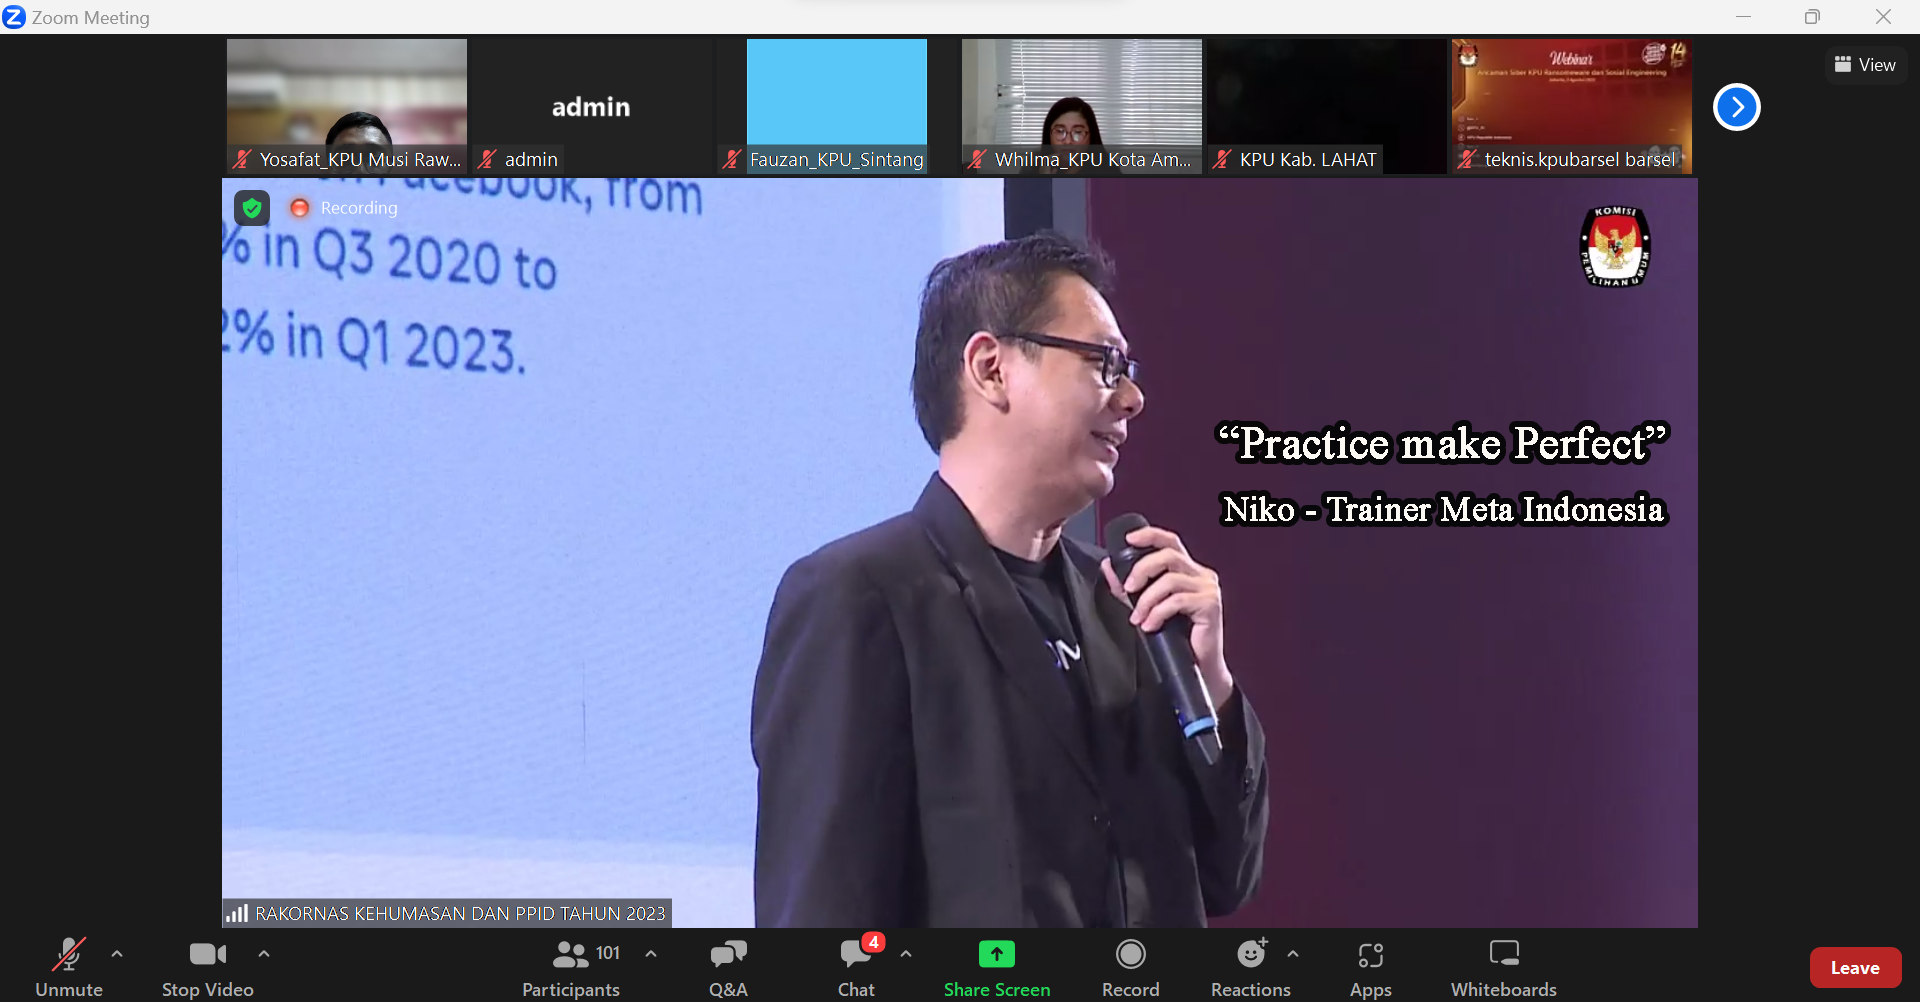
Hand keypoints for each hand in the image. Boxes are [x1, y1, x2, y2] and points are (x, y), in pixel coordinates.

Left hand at [1101, 525, 1233, 706]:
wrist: (1199, 667)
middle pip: (1168, 556)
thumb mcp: (1148, 606)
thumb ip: (1128, 587)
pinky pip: (1176, 600)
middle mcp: (1201, 574)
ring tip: (1138, 618)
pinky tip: (1150, 626)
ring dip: (1147, 600)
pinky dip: (1157, 613)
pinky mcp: (1210, 605)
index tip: (1129, 539)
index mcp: (1188, 570)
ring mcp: (1208, 588)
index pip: (1170, 542)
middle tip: (1128, 588)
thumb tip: (1108, 566)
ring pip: (1170, 580)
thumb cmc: (1177, 637)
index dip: (1150, 535)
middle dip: (1142, 569)